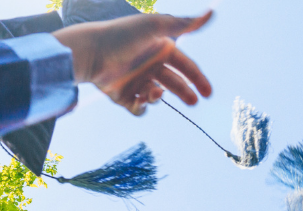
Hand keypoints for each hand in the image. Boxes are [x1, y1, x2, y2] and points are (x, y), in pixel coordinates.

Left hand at [52, 11, 212, 114]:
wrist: (90, 52)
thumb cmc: (122, 36)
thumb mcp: (156, 26)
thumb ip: (185, 24)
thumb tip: (213, 11)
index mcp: (159, 50)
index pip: (185, 66)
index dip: (198, 78)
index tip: (208, 93)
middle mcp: (150, 66)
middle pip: (175, 83)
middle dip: (185, 93)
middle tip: (193, 102)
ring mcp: (136, 81)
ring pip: (157, 96)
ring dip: (159, 96)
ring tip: (153, 92)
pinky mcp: (123, 96)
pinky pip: (139, 108)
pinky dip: (142, 108)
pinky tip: (141, 101)